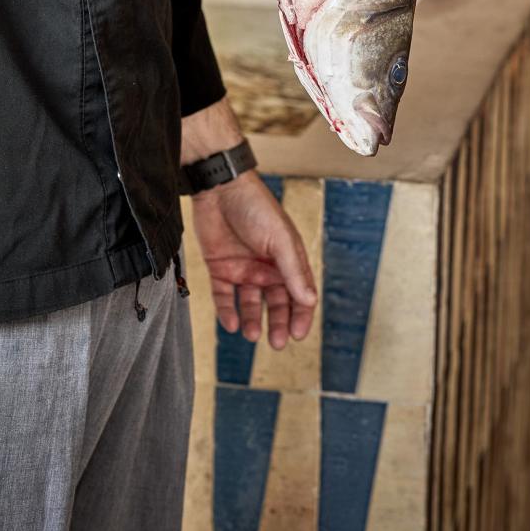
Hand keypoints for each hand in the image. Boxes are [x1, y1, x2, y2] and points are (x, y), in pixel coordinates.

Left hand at [189, 171, 317, 347]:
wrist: (220, 188)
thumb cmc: (256, 206)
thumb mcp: (280, 239)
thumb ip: (293, 271)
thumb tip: (309, 300)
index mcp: (287, 259)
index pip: (300, 294)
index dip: (301, 315)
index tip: (298, 334)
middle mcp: (266, 267)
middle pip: (276, 304)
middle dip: (278, 324)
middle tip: (277, 342)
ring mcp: (243, 269)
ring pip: (251, 304)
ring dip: (253, 320)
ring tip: (252, 334)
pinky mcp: (220, 268)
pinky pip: (225, 296)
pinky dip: (228, 312)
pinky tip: (231, 323)